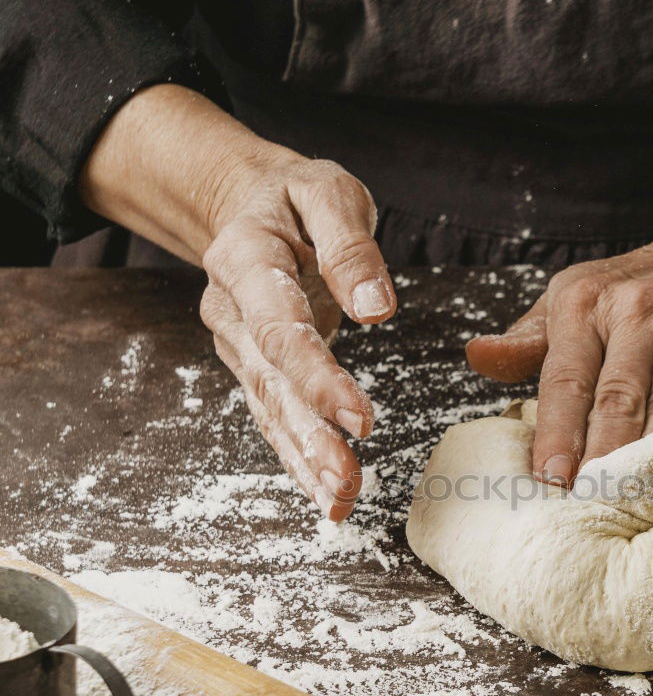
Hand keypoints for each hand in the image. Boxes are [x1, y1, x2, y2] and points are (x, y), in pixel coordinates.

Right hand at [201, 153, 395, 520]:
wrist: (244, 205)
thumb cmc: (294, 198)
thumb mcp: (326, 193)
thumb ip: (350, 247)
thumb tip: (376, 308)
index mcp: (245, 260)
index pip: (282, 329)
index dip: (318, 379)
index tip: (361, 420)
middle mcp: (232, 310)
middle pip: (273, 383)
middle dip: (311, 437)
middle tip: (348, 482)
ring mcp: (238, 344)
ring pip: (270, 410)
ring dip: (305, 460)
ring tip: (340, 502)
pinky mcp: (254, 366)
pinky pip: (273, 416)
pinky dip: (298, 457)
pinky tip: (324, 492)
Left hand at [466, 211, 652, 487]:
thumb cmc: (634, 288)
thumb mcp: (571, 299)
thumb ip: (526, 341)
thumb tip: (477, 357)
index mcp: (586, 300)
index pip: (566, 379)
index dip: (557, 434)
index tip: (550, 479)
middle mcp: (639, 306)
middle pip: (617, 398)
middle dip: (601, 456)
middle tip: (588, 505)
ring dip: (650, 458)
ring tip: (632, 502)